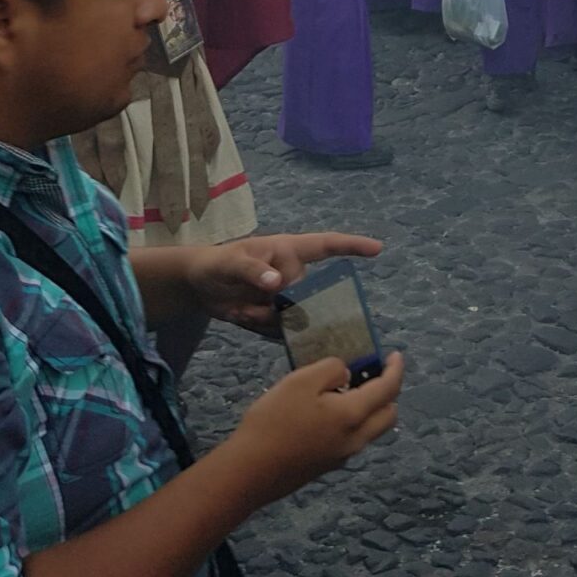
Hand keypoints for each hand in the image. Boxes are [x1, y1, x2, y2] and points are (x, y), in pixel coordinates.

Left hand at [190, 233, 383, 335]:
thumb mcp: (229, 262)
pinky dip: (262, 328)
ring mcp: (286, 297)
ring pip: (294, 316)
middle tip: (252, 302)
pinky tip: (245, 317)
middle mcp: (293, 273)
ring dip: (268, 318)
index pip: (326, 245)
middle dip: (282, 303)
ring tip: (244, 309)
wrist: (199, 287)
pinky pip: (281, 330)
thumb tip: (276, 282)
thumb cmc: (217, 263)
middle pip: (308, 292)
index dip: (353, 246)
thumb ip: (252, 270)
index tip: (378, 249)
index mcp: (289, 251)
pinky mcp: (276, 317)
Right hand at [222, 353, 405, 506]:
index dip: (396, 369)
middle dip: (388, 392)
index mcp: (354, 416)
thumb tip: (347, 376)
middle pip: (388, 415)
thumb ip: (332, 370)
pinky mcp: (325, 466)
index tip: (396, 355)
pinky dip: (352, 421)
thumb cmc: (275, 421)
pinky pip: (352, 439)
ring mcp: (341, 457)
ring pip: (371, 430)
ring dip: (370, 408)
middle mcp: (355, 440)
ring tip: (347, 388)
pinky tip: (327, 411)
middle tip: (373, 373)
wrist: (249, 472)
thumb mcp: (302, 380)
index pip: (388, 390)